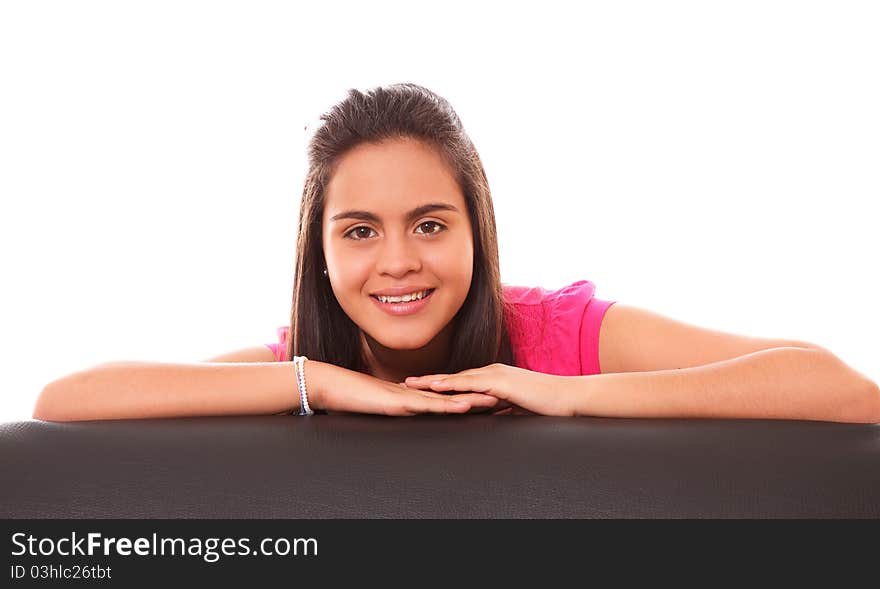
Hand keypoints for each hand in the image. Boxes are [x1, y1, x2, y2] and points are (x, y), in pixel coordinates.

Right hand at [305, 361, 500, 415]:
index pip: (446, 397)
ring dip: (470, 399)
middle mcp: (414, 394)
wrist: (330, 386)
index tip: (492, 399)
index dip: (469, 397)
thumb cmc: (352, 397)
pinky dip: (445, 405)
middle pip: (452, 395)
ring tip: (493, 401)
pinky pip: (426, 405)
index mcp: (413, 396)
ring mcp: (407, 396)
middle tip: (505, 397)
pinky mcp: (397, 402)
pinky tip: (460, 406)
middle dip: (478, 396)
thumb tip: (409, 414)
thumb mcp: (381, 407)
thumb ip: (396, 409)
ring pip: (445, 398)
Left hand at [404, 363, 574, 415]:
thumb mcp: (515, 407)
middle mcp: (490, 372)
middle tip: (404, 383)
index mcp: (493, 378)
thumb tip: (489, 415)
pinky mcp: (500, 382)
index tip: (419, 388)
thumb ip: (500, 408)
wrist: (566, 397)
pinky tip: (436, 387)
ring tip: (411, 384)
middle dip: (428, 381)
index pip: (460, 382)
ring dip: (432, 381)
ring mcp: (494, 375)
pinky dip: (451, 385)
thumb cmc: (545, 404)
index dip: (439, 385)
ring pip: (456, 378)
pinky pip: (470, 383)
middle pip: (452, 377)